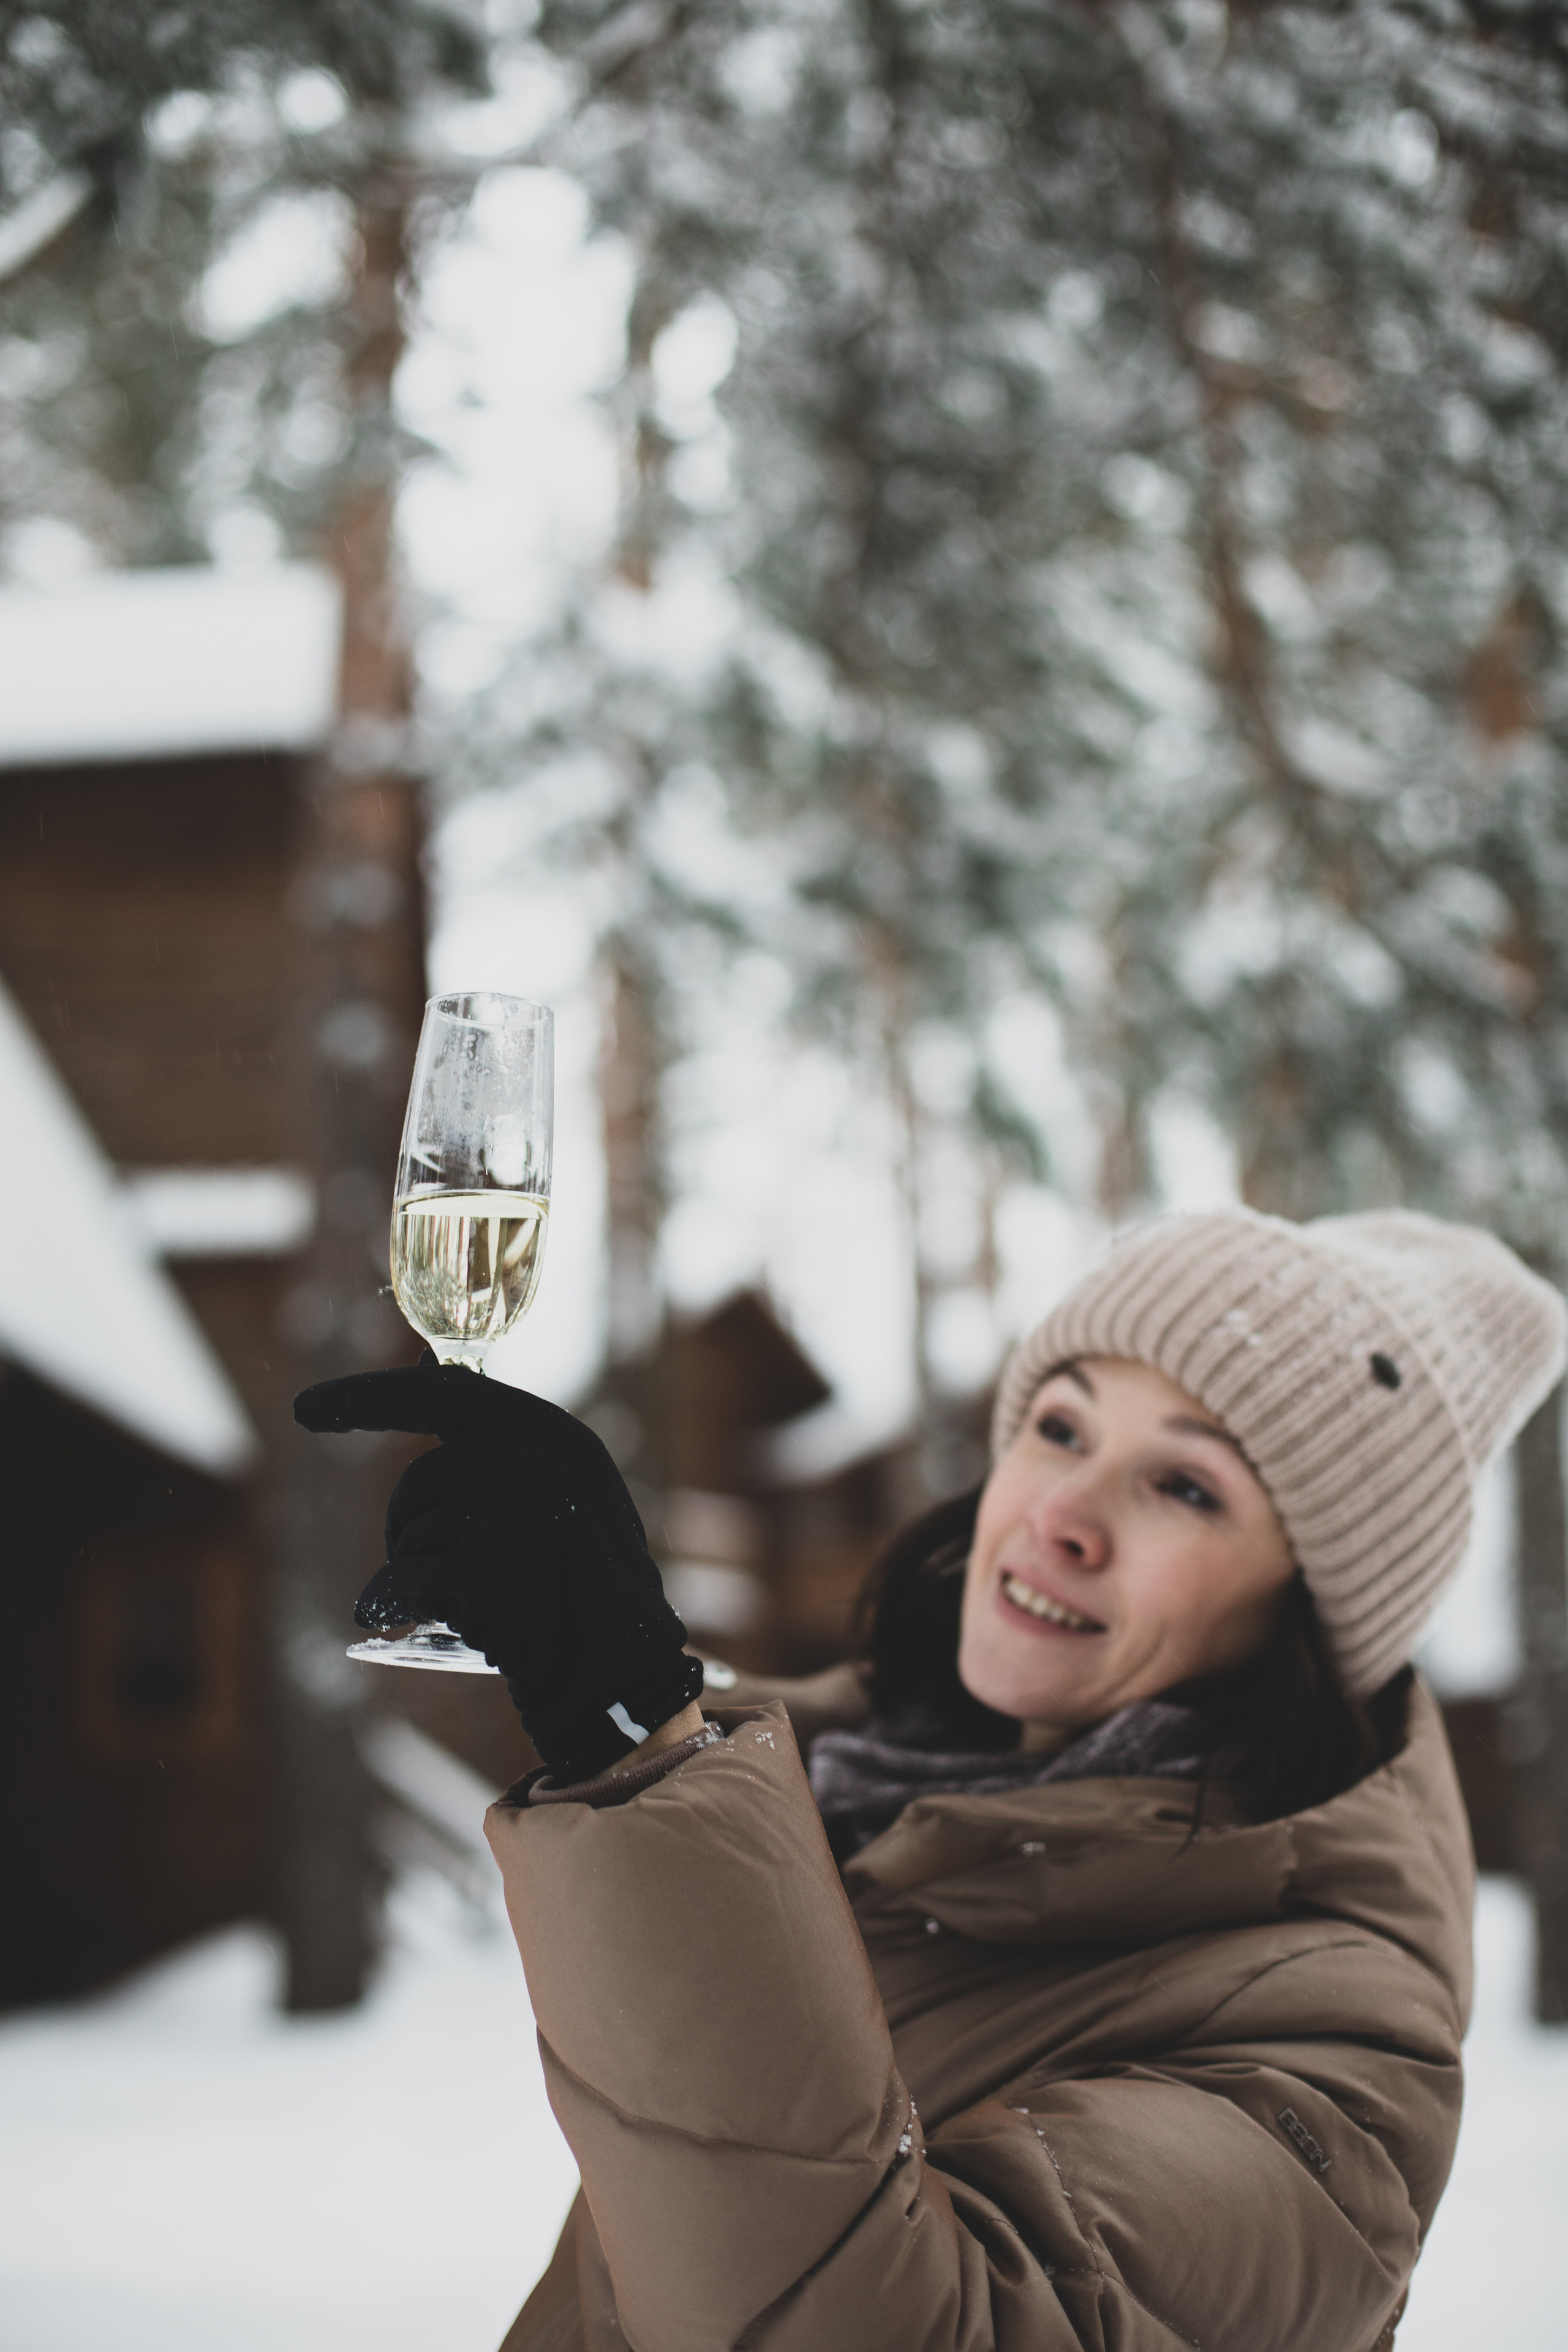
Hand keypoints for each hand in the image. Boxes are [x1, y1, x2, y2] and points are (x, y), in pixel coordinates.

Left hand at [293, 1358, 702, 1781]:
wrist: (620, 1675)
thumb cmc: (583, 1592)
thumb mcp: (558, 1498)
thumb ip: (497, 1453)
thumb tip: (423, 1386)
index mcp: (551, 1433)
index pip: (445, 1394)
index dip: (369, 1398)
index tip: (303, 1408)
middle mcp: (534, 1455)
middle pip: (418, 1484)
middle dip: (415, 1532)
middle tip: (467, 1580)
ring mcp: (512, 1506)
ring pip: (409, 1536)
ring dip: (425, 1578)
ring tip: (493, 1606)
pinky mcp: (483, 1565)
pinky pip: (401, 1582)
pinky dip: (405, 1611)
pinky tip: (465, 1628)